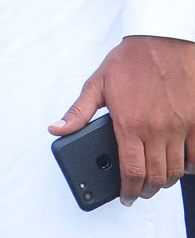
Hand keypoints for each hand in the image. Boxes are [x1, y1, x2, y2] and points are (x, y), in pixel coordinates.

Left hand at [51, 35, 194, 203]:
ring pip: (176, 169)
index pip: (130, 171)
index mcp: (128, 123)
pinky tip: (181, 165)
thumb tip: (57, 129)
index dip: (129, 191)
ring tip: (157, 180)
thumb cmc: (129, 60)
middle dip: (147, 190)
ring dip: (166, 181)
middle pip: (155, 177)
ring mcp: (179, 126)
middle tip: (140, 191)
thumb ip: (78, 112)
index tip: (126, 197)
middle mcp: (155, 129)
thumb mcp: (96, 84)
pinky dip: (190, 166)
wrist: (162, 40)